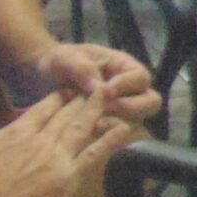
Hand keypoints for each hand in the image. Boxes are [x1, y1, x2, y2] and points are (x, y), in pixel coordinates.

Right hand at [0, 84, 132, 196]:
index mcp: (19, 130)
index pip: (44, 108)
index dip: (58, 97)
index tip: (69, 88)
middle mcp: (42, 140)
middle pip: (67, 115)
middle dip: (82, 99)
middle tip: (97, 86)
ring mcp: (57, 159)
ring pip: (83, 129)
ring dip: (97, 111)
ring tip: (111, 97)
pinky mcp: (67, 179)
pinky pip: (94, 156)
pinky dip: (110, 141)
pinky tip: (124, 129)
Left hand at [36, 43, 161, 125]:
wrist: (45, 78)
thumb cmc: (60, 62)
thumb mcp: (65, 58)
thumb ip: (82, 69)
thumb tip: (100, 88)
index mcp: (124, 67)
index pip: (141, 77)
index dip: (127, 85)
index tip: (106, 91)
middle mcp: (130, 89)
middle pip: (151, 102)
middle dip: (131, 108)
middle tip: (105, 110)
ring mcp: (124, 109)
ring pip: (139, 122)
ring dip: (119, 125)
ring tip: (94, 125)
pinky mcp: (112, 126)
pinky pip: (121, 136)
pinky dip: (109, 138)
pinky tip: (89, 136)